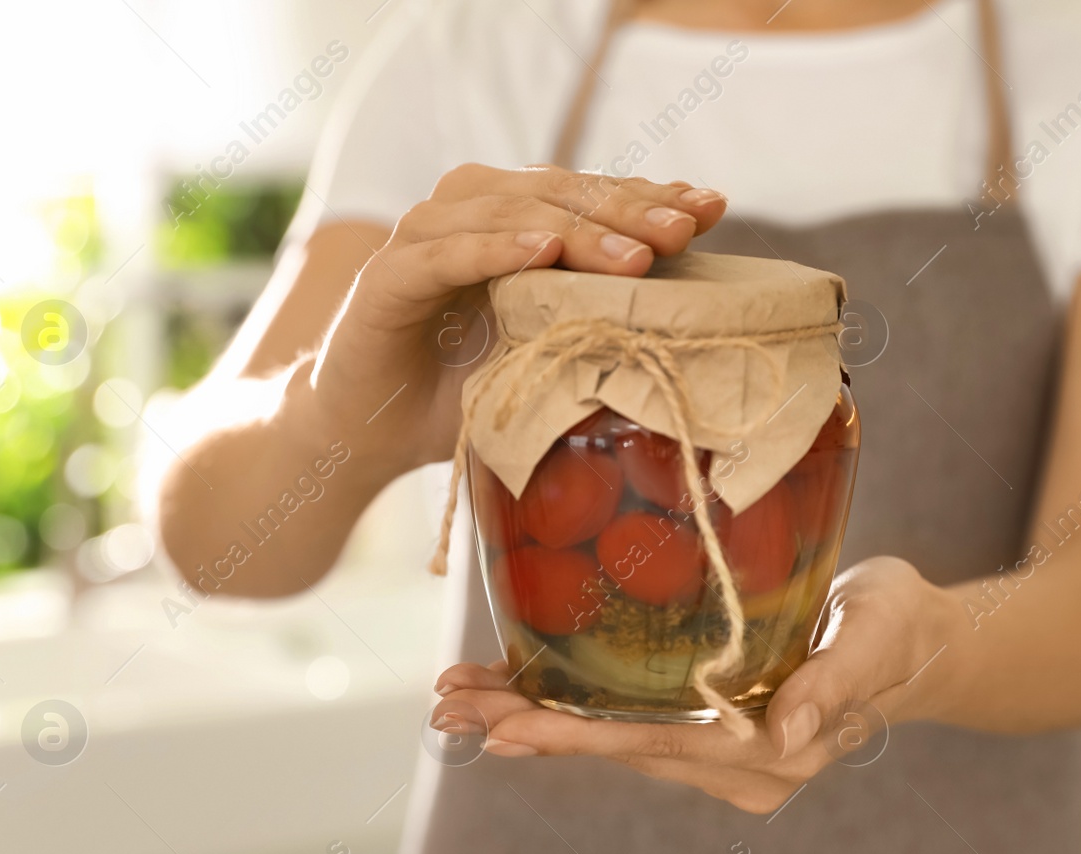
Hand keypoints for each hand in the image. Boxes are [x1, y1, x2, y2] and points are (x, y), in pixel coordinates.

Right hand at [309, 164, 728, 466]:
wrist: (368, 433)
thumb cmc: (462, 391)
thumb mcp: (544, 352)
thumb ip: (593, 321)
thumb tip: (692, 322)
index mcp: (511, 221)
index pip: (590, 195)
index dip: (650, 196)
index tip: (713, 208)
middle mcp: (467, 212)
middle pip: (559, 194)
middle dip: (629, 210)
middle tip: (686, 231)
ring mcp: (423, 238)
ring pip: (510, 215)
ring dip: (577, 231)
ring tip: (636, 255)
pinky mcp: (386, 278)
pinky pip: (444, 253)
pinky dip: (493, 249)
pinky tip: (541, 252)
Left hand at [431, 558, 955, 812]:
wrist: (917, 644)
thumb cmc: (900, 631)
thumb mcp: (876, 639)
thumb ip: (833, 686)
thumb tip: (783, 730)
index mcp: (773, 757)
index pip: (657, 746)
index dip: (577, 735)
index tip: (505, 726)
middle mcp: (737, 769)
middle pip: (617, 750)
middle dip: (529, 728)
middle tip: (447, 708)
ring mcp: (720, 755)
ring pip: (612, 741)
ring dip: (535, 720)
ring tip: (458, 698)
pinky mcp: (709, 730)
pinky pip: (628, 725)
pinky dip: (570, 709)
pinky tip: (515, 691)